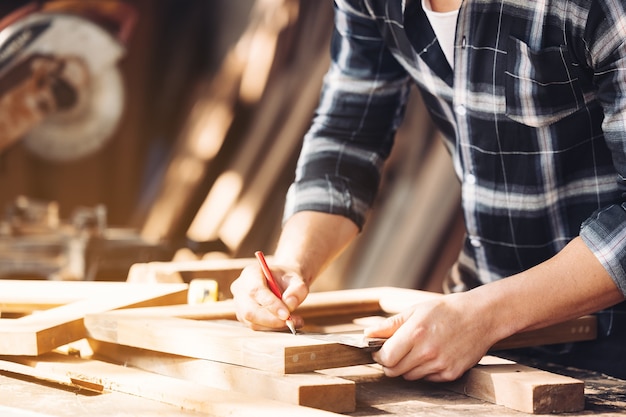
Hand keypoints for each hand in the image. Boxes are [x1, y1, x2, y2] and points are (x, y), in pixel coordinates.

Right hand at [230, 261, 308, 330]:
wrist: (282, 282)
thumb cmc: (287, 279)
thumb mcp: (296, 279)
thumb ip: (296, 290)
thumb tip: (290, 304)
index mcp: (250, 273)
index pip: (256, 291)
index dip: (270, 304)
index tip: (286, 314)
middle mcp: (240, 289)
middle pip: (249, 310)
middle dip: (271, 320)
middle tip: (290, 322)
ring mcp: (239, 305)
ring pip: (252, 322)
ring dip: (274, 326)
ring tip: (295, 321)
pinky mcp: (243, 317)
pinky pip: (256, 327)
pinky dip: (272, 328)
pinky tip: (286, 323)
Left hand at [364, 293, 495, 381]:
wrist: (480, 316)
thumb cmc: (445, 310)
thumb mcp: (415, 311)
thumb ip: (389, 325)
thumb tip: (367, 334)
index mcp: (415, 333)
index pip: (385, 357)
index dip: (379, 355)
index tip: (379, 351)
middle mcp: (427, 351)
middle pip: (394, 371)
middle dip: (390, 363)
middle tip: (396, 352)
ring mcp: (440, 365)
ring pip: (409, 376)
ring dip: (407, 367)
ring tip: (418, 350)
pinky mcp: (451, 374)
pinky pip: (427, 379)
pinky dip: (425, 370)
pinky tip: (433, 355)